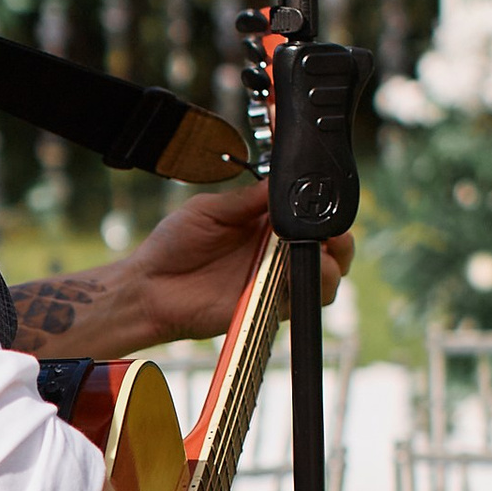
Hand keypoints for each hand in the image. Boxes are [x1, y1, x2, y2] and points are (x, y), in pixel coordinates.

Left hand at [15, 187, 354, 357]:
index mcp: (267, 224)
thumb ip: (247, 199)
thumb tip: (281, 182)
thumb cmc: (174, 245)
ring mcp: (275, 281)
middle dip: (340, 241)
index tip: (326, 206)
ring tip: (322, 256)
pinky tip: (300, 276)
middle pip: (328, 250)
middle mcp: (277, 253)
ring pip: (324, 279)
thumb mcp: (209, 210)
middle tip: (333, 236)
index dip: (325, 213)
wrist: (150, 286)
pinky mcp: (268, 308)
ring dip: (331, 266)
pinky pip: (300, 303)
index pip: (310, 217)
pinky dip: (309, 290)